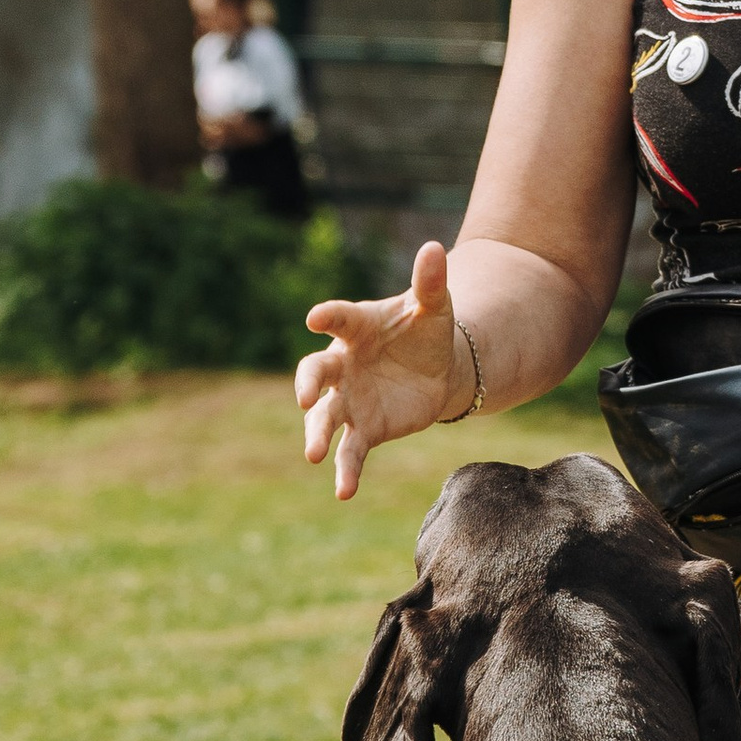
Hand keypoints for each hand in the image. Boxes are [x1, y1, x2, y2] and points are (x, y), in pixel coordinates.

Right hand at [294, 238, 462, 500]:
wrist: (435, 369)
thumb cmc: (426, 330)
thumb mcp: (435, 306)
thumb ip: (431, 282)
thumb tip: (433, 248)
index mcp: (356, 327)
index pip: (338, 318)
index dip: (327, 316)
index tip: (314, 318)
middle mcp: (343, 364)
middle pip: (317, 372)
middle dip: (308, 385)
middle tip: (304, 398)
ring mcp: (349, 399)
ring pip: (325, 418)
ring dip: (316, 435)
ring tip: (312, 455)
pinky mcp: (365, 428)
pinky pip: (350, 452)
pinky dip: (345, 472)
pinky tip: (344, 493)